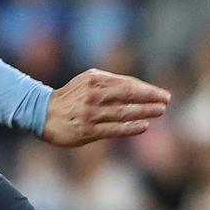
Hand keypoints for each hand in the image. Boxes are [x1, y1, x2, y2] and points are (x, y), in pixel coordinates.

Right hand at [41, 68, 170, 146]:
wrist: (42, 113)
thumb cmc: (70, 98)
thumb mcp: (87, 82)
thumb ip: (109, 83)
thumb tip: (137, 89)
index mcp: (93, 79)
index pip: (126, 83)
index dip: (146, 89)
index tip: (162, 94)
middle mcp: (92, 94)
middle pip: (127, 95)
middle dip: (149, 98)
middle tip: (166, 100)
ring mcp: (90, 113)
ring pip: (123, 112)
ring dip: (144, 111)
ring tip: (160, 111)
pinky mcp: (87, 130)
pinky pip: (113, 129)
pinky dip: (130, 127)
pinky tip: (143, 126)